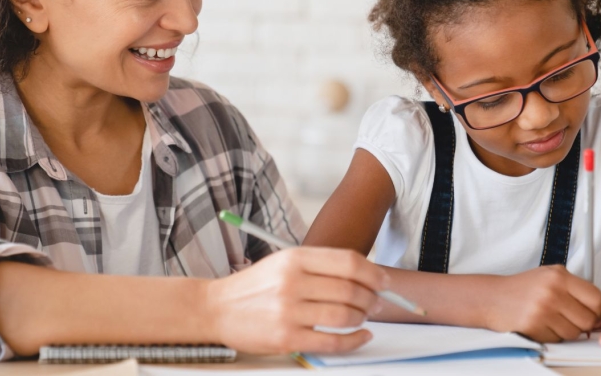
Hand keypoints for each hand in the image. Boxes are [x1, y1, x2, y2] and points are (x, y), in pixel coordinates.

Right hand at [204, 247, 387, 354]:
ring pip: (344, 315)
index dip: (373, 273)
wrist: (216, 308)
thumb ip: (320, 266)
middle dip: (371, 298)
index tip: (384, 281)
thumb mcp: (284, 263)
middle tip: (376, 304)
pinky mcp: (286, 337)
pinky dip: (354, 341)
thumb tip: (365, 275)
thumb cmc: (256, 287)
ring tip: (363, 318)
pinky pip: (331, 340)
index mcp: (295, 258)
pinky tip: (361, 337)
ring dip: (362, 318)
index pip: (349, 262)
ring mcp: (288, 311)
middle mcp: (293, 281)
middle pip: (350, 289)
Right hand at [480, 265, 600, 341]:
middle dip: (583, 323)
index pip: (596, 298)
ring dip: (566, 330)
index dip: (597, 309)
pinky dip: (552, 335)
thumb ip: (575, 288)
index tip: (590, 311)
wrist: (491, 297)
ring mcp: (542, 310)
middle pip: (588, 319)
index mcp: (559, 276)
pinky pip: (557, 339)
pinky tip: (541, 324)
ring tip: (552, 319)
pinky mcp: (534, 326)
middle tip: (570, 318)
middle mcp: (552, 291)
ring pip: (574, 333)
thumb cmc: (522, 288)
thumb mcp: (549, 276)